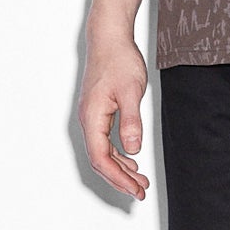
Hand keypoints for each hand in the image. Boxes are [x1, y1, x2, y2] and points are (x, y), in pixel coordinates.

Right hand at [77, 22, 150, 199]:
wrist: (109, 39)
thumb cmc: (119, 61)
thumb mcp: (131, 92)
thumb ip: (131, 121)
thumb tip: (132, 149)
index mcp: (92, 118)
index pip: (100, 159)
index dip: (118, 178)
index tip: (136, 189)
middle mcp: (87, 121)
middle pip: (100, 161)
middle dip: (120, 179)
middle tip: (142, 190)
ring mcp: (91, 117)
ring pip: (102, 153)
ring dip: (120, 169)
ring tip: (140, 180)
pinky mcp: (98, 113)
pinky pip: (104, 142)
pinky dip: (118, 155)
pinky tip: (131, 159)